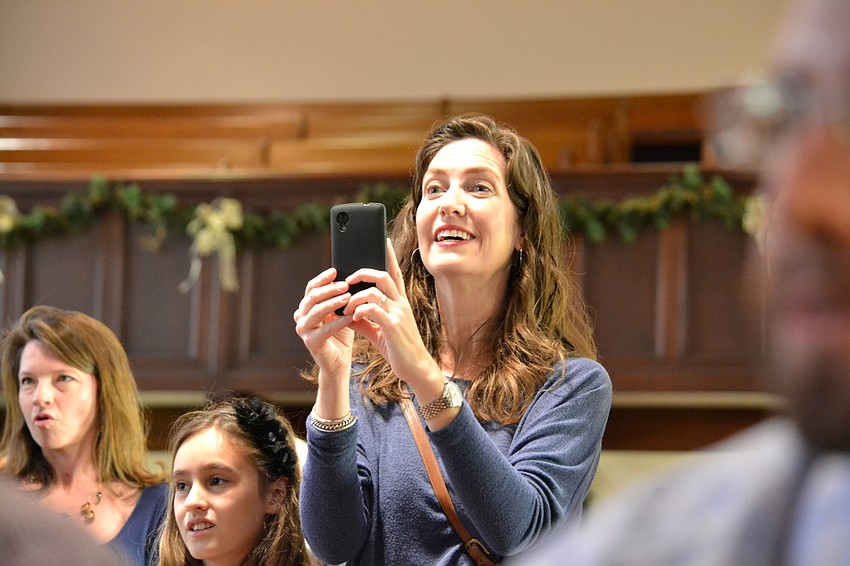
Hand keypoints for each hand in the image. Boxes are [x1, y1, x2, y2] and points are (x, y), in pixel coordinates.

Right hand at [293, 268, 354, 386]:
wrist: (338, 363)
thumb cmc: (341, 336)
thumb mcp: (340, 313)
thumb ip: (340, 298)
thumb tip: (349, 278)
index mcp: (306, 307)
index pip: (311, 288)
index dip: (322, 279)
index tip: (336, 271)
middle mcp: (301, 316)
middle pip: (313, 297)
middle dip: (330, 289)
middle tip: (346, 285)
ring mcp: (303, 330)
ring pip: (317, 311)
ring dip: (333, 303)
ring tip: (348, 298)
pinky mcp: (310, 342)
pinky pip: (326, 329)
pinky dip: (339, 322)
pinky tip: (351, 317)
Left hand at [344, 240, 442, 389]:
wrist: (416, 369)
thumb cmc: (399, 350)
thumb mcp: (380, 332)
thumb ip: (364, 320)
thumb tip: (345, 312)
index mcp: (400, 302)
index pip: (395, 272)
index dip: (389, 255)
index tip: (383, 238)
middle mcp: (401, 304)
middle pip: (383, 275)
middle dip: (362, 272)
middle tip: (348, 280)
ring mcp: (398, 314)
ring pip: (375, 290)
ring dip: (356, 296)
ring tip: (347, 307)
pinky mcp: (393, 326)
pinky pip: (372, 309)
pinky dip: (358, 310)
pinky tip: (353, 318)